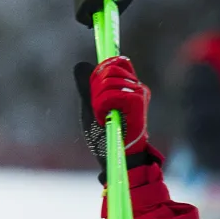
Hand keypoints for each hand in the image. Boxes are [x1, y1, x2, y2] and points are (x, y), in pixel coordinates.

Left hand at [73, 56, 154, 174]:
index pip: (116, 62)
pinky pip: (110, 94)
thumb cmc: (105, 135)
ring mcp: (139, 93)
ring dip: (97, 101)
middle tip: (98, 109)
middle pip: (109, 68)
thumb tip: (80, 64)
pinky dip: (101, 106)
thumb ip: (87, 87)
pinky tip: (104, 117)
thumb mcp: (90, 107)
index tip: (96, 92)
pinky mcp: (137, 102)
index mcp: (128, 85)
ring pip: (107, 81)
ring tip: (103, 116)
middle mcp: (136, 86)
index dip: (101, 71)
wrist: (116, 156)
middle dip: (96, 88)